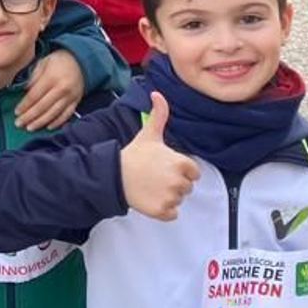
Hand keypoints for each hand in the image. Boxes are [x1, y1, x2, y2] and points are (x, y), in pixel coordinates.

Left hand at [16, 50, 82, 129]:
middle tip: (18, 123)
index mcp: (51, 78)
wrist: (81, 60)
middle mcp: (62, 89)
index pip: (34, 96)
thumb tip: (23, 91)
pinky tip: (48, 127)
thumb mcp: (43, 63)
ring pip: (53, 113)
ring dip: (40, 122)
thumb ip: (33, 77)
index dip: (24, 105)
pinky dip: (57, 122)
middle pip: (42, 107)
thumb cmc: (58, 61)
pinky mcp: (76, 101)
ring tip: (30, 127)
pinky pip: (66, 115)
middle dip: (29, 117)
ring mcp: (70, 97)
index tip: (16, 112)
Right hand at [120, 91, 199, 219]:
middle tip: (156, 177)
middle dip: (175, 183)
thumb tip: (157, 93)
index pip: (194, 172)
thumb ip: (159, 114)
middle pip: (187, 187)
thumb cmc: (134, 155)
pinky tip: (152, 199)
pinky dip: (164, 210)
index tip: (165, 167)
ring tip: (152, 187)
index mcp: (181, 163)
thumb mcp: (149, 134)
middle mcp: (179, 181)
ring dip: (169, 196)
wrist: (114, 175)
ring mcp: (171, 197)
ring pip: (179, 200)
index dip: (181, 170)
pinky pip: (172, 214)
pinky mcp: (162, 211)